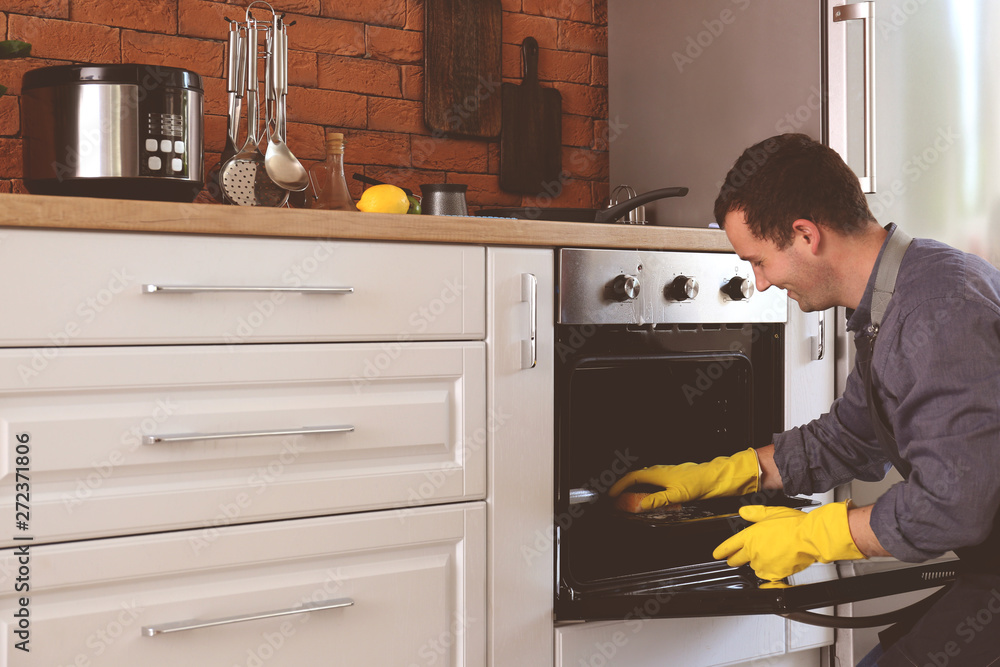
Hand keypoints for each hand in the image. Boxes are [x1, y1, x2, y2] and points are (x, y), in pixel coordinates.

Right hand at [608, 448, 759, 510]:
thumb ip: (657, 500)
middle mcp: (659, 471)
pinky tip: (650, 497)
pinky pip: (653, 482)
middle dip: (625, 487)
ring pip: (645, 479)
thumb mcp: (676, 495)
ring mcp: (666, 473)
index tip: (612, 494)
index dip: (620, 486)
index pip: (632, 477)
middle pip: (636, 477)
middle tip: (618, 499)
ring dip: (635, 488)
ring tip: (630, 500)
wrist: (715, 477)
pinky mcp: (672, 478)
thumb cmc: (698, 482)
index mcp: (657, 472)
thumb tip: (640, 505)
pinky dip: (646, 489)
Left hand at [712, 502, 865, 580]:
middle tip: (734, 559)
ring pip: (754, 567)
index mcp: (750, 536)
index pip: (729, 546)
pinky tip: (776, 564)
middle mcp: (754, 551)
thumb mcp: (771, 513)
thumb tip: (743, 511)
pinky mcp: (774, 574)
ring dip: (757, 563)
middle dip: (734, 559)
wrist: (810, 538)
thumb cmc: (794, 525)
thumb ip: (755, 514)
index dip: (721, 551)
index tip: (717, 555)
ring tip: (768, 556)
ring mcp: (763, 564)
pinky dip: (770, 572)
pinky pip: (767, 576)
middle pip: (737, 559)